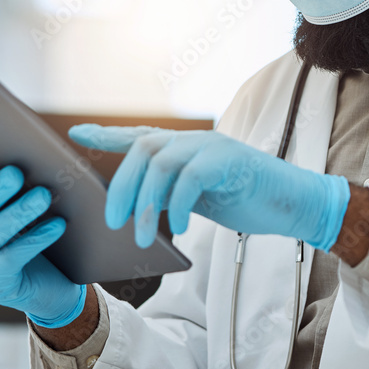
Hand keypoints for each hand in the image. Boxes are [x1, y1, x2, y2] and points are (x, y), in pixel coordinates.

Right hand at [0, 151, 86, 327]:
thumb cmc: (32, 238)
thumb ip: (17, 191)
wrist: (45, 289)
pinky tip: (58, 225)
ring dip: (18, 213)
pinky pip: (14, 258)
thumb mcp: (20, 213)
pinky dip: (36, 239)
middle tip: (17, 173)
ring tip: (43, 195)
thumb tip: (37, 158)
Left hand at [68, 125, 350, 250]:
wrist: (294, 203)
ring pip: (161, 162)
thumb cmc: (247, 202)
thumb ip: (170, 194)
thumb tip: (135, 210)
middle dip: (121, 186)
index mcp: (186, 148)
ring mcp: (212, 147)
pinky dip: (177, 205)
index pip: (139, 137)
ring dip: (145, 201)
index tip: (75, 133)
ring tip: (141, 236)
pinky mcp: (229, 161)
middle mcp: (195, 141)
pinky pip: (190, 177)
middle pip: (142, 149)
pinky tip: (175, 229)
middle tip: (113, 222)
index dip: (106, 134)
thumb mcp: (200, 199)